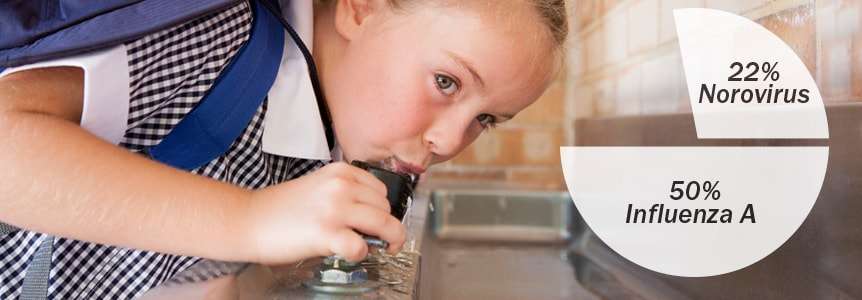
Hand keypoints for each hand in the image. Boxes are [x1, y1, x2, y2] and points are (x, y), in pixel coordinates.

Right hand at [241, 162, 405, 263]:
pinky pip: (361, 247)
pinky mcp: (326, 233)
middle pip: (385, 208)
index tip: (376, 221)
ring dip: (384, 241)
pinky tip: (349, 253)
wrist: (248, 219)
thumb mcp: (319, 187)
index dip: (382, 209)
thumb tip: (372, 218)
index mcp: (341, 172)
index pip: (381, 191)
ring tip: (372, 247)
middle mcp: (341, 187)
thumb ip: (346, 194)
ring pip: (384, 225)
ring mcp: (335, 209)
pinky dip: (360, 254)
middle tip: (374, 239)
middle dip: (385, 226)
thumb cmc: (281, 208)